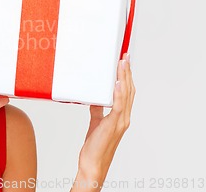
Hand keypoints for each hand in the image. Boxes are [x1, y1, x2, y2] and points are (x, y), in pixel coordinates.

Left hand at [76, 53, 135, 183]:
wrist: (93, 164)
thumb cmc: (95, 146)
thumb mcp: (96, 123)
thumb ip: (97, 110)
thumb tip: (94, 98)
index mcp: (120, 116)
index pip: (126, 92)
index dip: (126, 76)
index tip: (124, 62)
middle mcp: (123, 117)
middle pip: (128, 90)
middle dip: (127, 72)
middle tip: (125, 56)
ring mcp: (120, 121)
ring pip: (125, 95)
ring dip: (124, 78)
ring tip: (122, 63)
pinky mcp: (113, 125)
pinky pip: (117, 107)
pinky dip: (118, 94)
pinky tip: (117, 83)